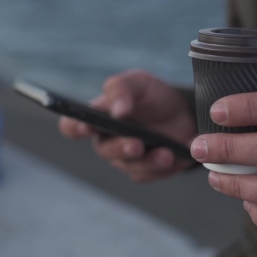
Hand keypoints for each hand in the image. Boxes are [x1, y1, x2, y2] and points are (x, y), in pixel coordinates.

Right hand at [58, 69, 196, 182]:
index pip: (72, 126)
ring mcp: (126, 159)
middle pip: (104, 151)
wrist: (184, 113)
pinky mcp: (146, 171)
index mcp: (98, 117)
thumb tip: (117, 111)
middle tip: (136, 144)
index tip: (84, 127)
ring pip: (131, 166)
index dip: (74, 128)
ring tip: (166, 154)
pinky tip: (178, 155)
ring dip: (149, 160)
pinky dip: (167, 164)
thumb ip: (121, 88)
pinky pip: (152, 173)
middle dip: (120, 148)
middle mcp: (107, 141)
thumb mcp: (139, 82)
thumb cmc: (152, 96)